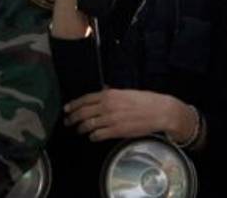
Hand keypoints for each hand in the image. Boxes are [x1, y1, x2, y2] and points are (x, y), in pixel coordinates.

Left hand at [63, 89, 195, 142]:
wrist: (159, 111)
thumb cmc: (145, 101)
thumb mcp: (126, 92)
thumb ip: (112, 93)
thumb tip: (102, 90)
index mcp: (109, 94)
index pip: (85, 99)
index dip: (73, 105)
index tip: (67, 109)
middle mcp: (107, 106)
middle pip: (83, 113)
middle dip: (72, 118)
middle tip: (68, 122)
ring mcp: (111, 119)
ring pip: (88, 125)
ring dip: (81, 128)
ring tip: (79, 130)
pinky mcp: (117, 131)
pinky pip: (98, 135)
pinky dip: (93, 136)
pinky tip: (92, 137)